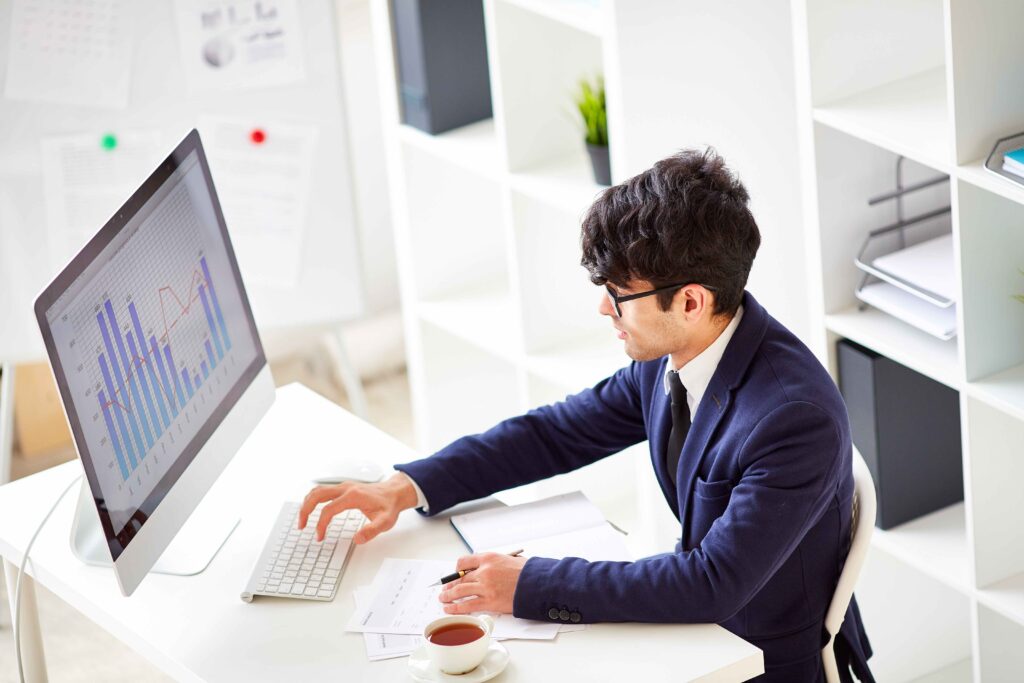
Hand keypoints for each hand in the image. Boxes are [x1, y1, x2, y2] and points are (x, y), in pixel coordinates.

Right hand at [297, 472, 417, 543]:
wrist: (395, 492)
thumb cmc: (389, 506)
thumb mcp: (385, 522)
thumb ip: (372, 531)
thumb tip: (357, 539)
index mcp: (353, 496)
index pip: (328, 510)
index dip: (321, 525)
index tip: (320, 537)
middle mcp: (345, 488)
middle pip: (317, 495)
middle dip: (305, 510)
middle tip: (301, 525)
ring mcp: (343, 486)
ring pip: (317, 490)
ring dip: (307, 503)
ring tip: (303, 519)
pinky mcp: (343, 487)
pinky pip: (322, 490)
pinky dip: (313, 499)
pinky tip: (312, 509)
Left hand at [438, 552, 527, 614]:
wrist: (537, 584)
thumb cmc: (528, 573)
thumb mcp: (510, 559)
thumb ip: (496, 564)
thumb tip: (488, 569)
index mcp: (489, 558)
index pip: (464, 561)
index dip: (457, 569)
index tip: (456, 574)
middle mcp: (484, 571)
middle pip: (459, 578)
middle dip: (450, 585)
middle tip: (445, 589)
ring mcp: (485, 586)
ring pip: (459, 591)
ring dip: (448, 596)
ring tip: (443, 599)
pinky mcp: (489, 601)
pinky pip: (467, 605)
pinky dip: (456, 607)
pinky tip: (450, 608)